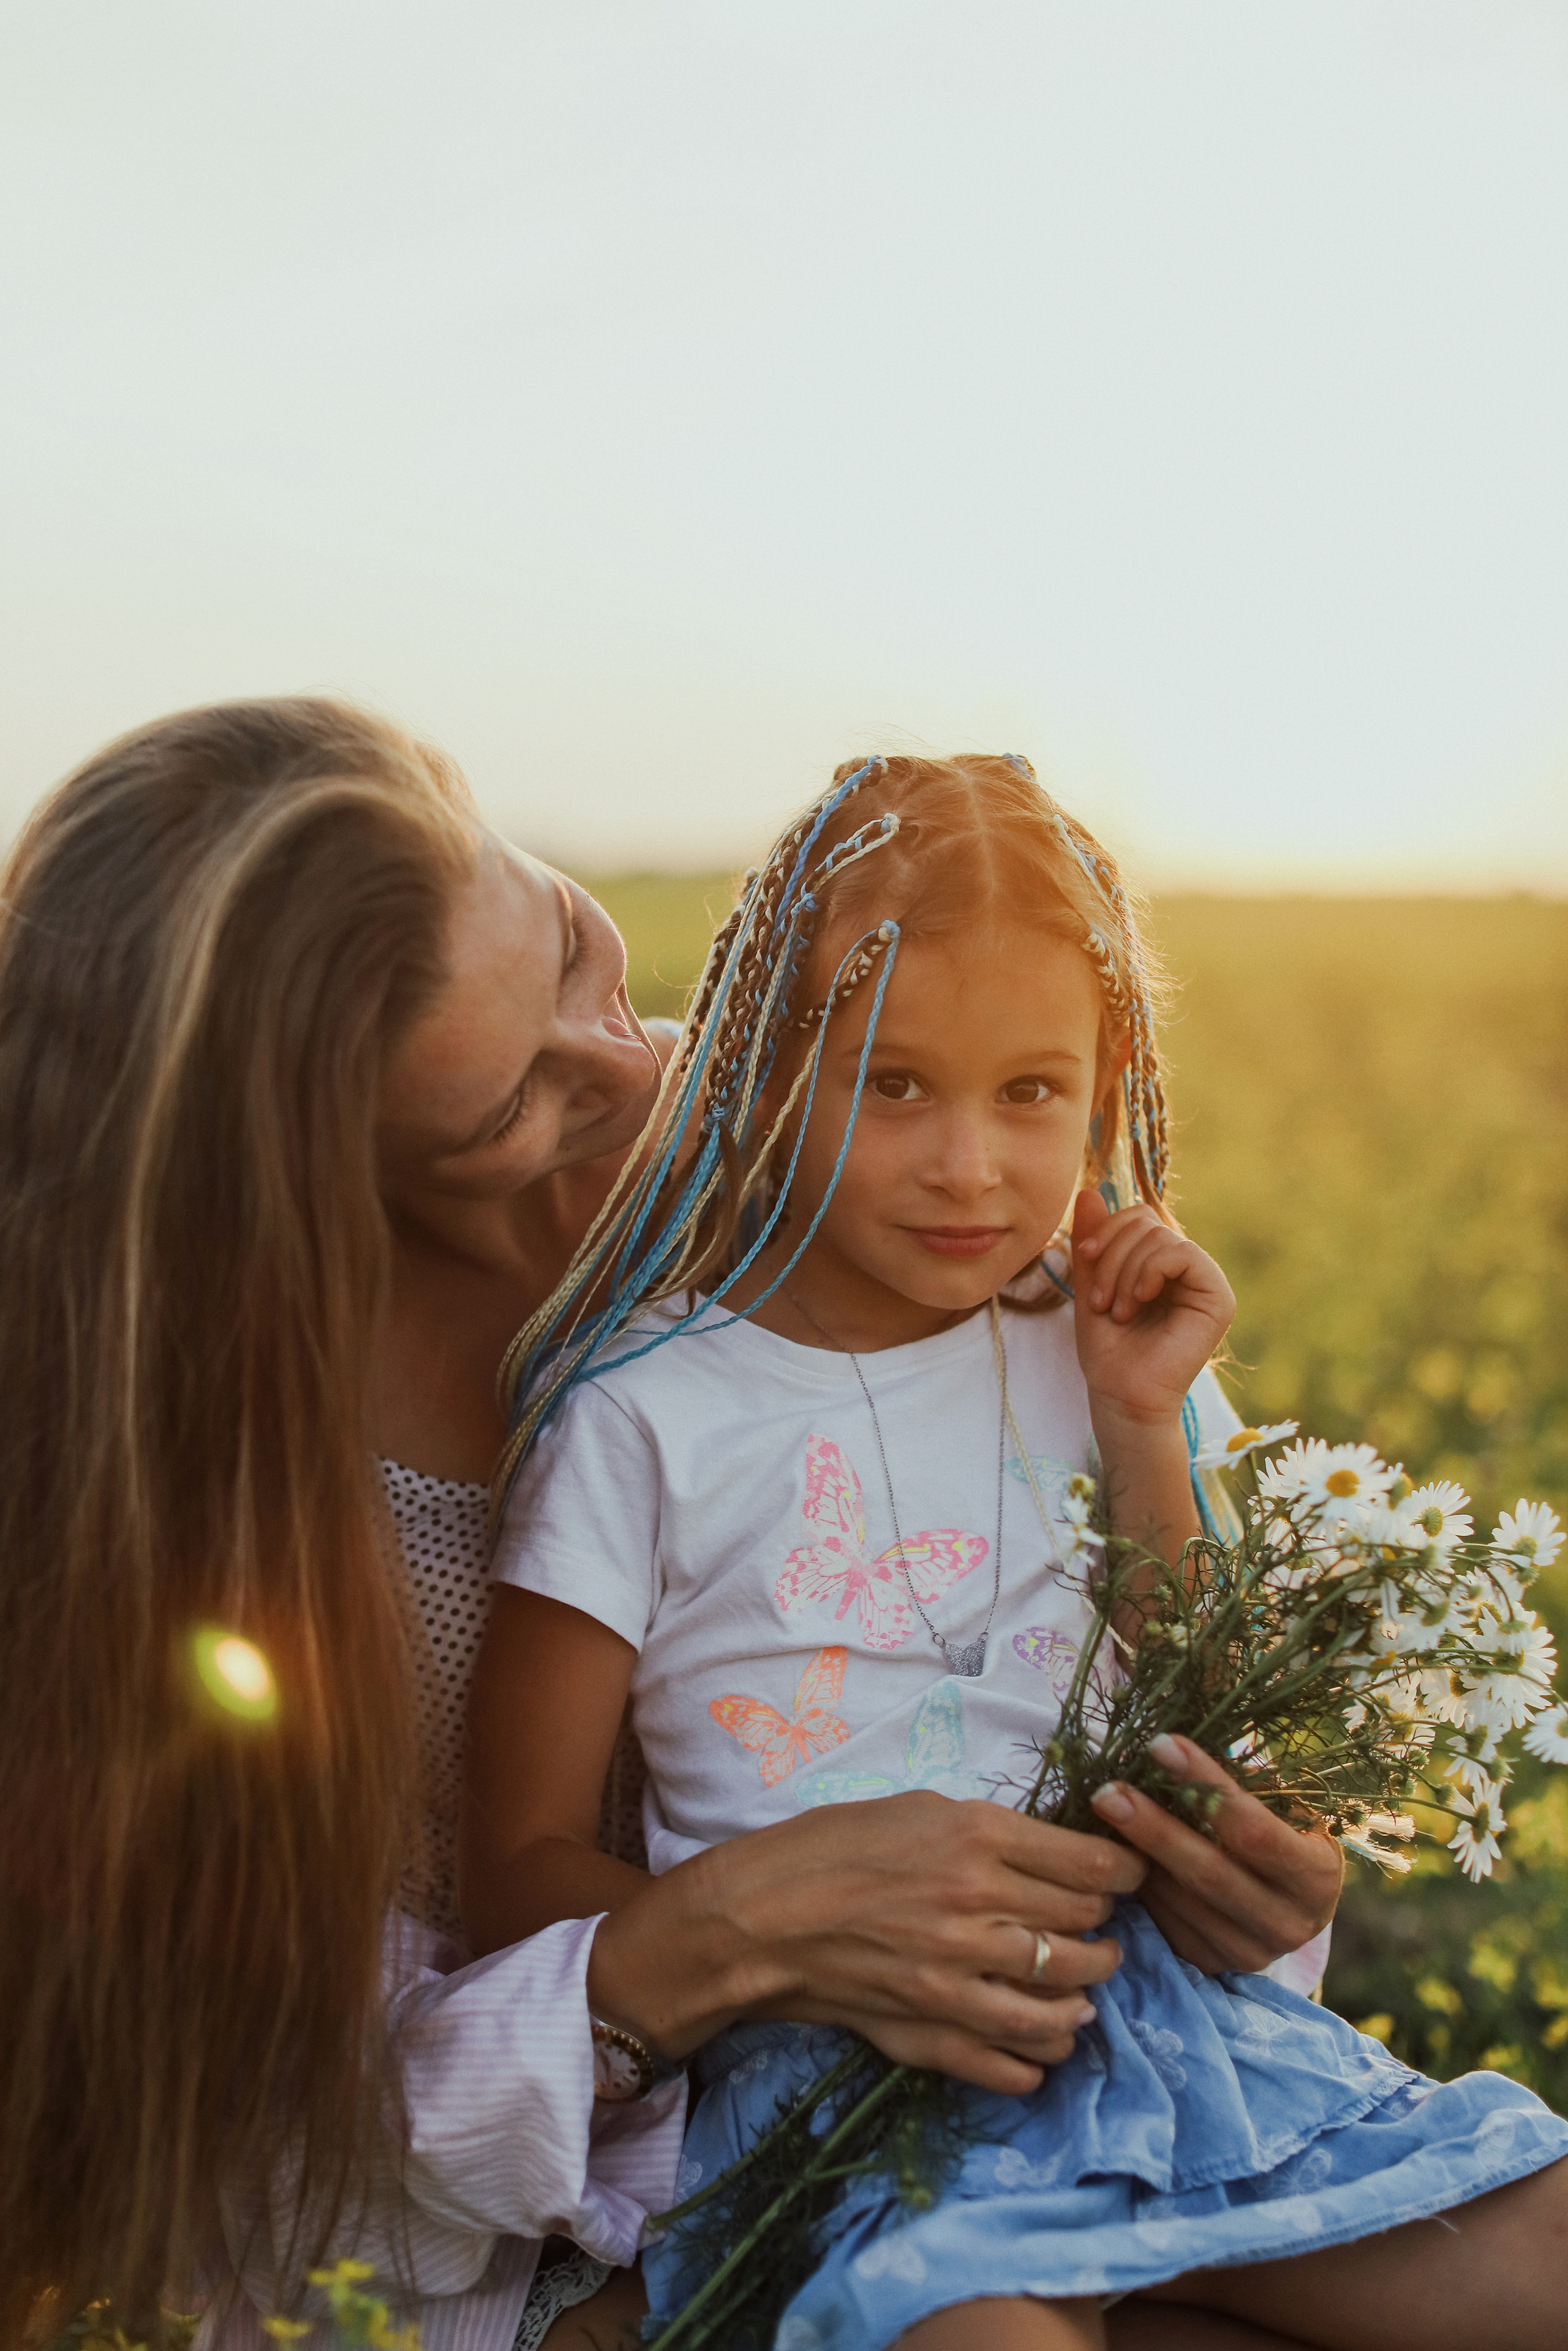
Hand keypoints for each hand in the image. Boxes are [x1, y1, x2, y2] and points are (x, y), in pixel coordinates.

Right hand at [587, 1791, 1148, 2095]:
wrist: (756, 1917)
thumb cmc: (830, 1847)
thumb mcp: (917, 1809)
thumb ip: (990, 1832)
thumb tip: (1055, 1854)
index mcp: (976, 1840)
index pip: (1094, 1866)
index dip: (1123, 1871)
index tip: (1123, 1874)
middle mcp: (976, 1907)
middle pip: (1088, 1932)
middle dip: (1104, 1930)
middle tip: (1095, 1926)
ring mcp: (956, 1978)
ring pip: (1068, 2003)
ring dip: (1085, 1994)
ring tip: (1079, 1984)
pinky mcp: (931, 2032)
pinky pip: (1017, 2063)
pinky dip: (1041, 2056)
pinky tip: (1040, 2037)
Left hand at [1071, 1191, 1233, 1432]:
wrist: (1120, 1396)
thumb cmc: (1108, 1348)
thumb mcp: (1091, 1283)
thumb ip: (1093, 1240)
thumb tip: (1089, 1191)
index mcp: (1162, 1262)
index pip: (1139, 1216)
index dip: (1107, 1229)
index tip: (1084, 1260)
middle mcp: (1188, 1268)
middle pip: (1147, 1221)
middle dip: (1112, 1254)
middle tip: (1100, 1299)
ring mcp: (1206, 1281)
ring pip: (1160, 1236)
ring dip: (1124, 1271)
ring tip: (1117, 1310)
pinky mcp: (1218, 1298)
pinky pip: (1183, 1254)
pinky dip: (1150, 1272)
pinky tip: (1139, 1300)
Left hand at [1088, 1734, 1341, 1974]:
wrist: (1292, 1902)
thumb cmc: (1282, 1832)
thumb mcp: (1281, 1807)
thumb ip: (1238, 1785)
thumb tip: (1171, 1748)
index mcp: (1315, 1876)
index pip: (1255, 1830)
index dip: (1206, 1786)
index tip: (1160, 1745)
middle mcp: (1289, 1924)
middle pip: (1209, 1872)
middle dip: (1153, 1828)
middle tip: (1107, 1792)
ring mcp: (1251, 1953)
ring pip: (1181, 1901)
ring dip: (1137, 1857)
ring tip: (1103, 1817)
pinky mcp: (1216, 1967)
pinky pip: (1167, 1925)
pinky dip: (1139, 1887)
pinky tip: (1117, 1856)